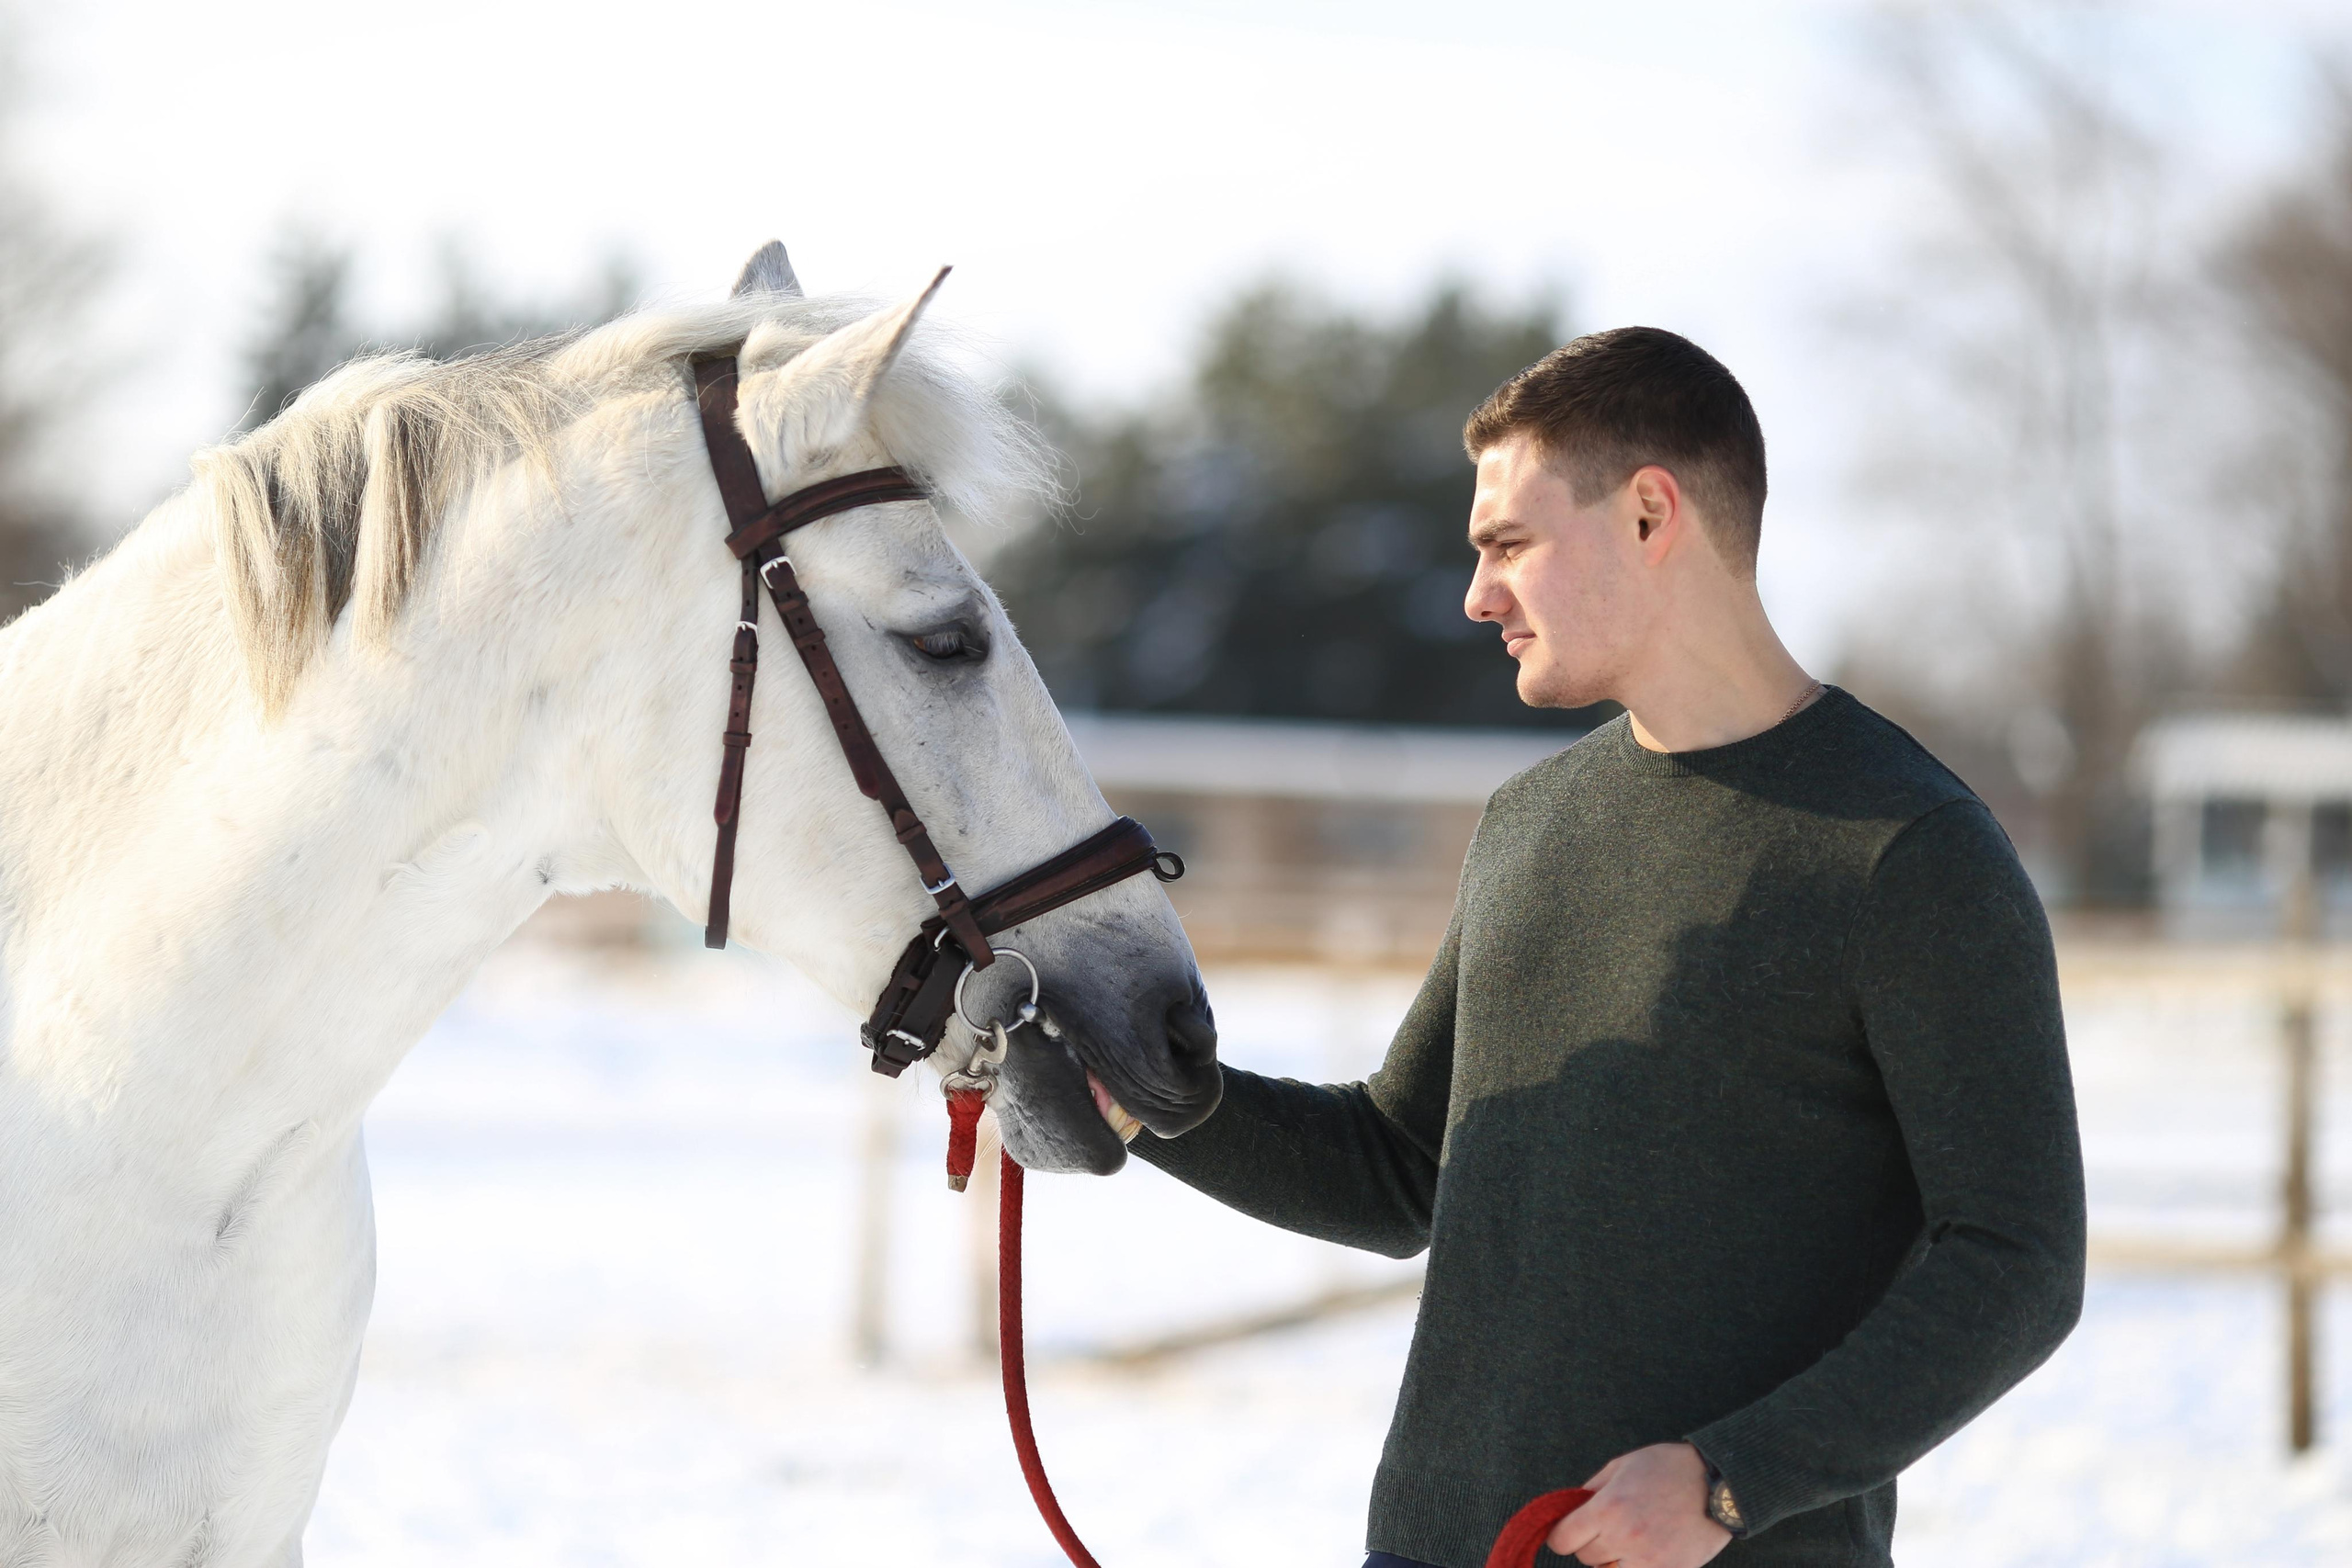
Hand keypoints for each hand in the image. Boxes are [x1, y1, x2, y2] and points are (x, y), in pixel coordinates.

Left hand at [1545, 1442, 1730, 1567]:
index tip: (1569, 1532)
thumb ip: (1591, 1490)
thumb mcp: (1621, 1466)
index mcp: (1608, 1508)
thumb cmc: (1667, 1469)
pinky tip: (1646, 1552)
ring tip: (1630, 1541)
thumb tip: (1569, 1511)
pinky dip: (1635, 1567)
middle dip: (1591, 1544)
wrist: (1717, 1485)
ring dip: (1612, 1561)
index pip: (1563, 1540)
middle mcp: (1624, 1537)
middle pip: (1586, 1558)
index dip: (1563, 1535)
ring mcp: (1648, 1560)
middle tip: (1609, 1529)